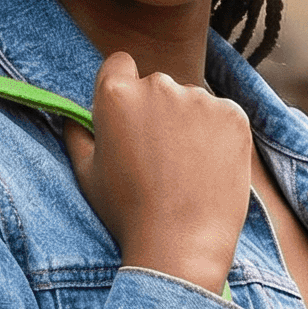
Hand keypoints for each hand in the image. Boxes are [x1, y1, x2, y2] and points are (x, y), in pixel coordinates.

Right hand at [63, 51, 252, 294]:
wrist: (180, 244)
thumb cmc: (127, 213)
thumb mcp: (87, 175)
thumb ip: (77, 136)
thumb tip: (74, 117)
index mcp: (116, 94)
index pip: (119, 65)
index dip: (123, 88)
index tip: (130, 117)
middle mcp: (158, 85)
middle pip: (157, 86)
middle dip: (157, 112)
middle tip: (159, 160)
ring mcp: (200, 98)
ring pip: (192, 102)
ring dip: (190, 125)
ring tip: (186, 171)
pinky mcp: (233, 114)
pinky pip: (222, 116)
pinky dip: (218, 137)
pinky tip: (208, 170)